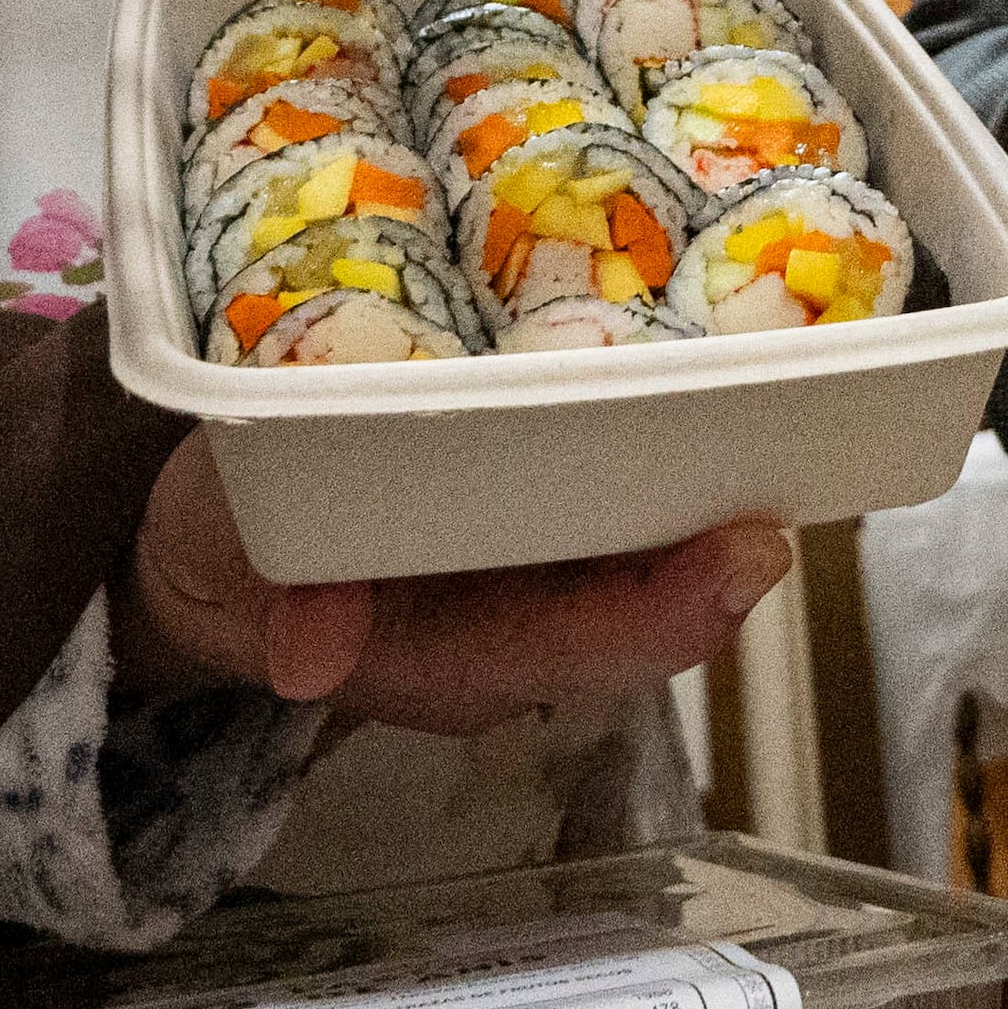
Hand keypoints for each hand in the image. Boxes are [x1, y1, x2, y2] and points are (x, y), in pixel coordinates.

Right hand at [117, 435, 790, 731]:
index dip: (675, 609)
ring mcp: (545, 568)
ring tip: (784, 376)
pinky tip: (715, 349)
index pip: (589, 647)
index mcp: (455, 658)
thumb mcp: (227, 565)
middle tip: (792, 438)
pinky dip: (672, 428)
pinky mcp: (549, 504)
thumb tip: (305, 657)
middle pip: (655, 593)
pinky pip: (629, 482)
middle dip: (724, 531)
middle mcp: (528, 625)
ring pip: (655, 535)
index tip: (747, 551)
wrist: (215, 546)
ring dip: (715, 468)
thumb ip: (275, 598)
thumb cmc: (231, 549)